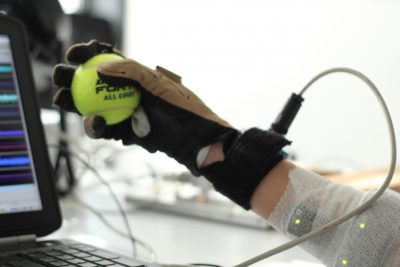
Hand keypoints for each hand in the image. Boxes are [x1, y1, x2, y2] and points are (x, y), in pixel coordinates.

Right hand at [52, 40, 238, 174]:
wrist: (197, 139)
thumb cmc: (184, 108)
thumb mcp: (159, 83)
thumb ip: (131, 71)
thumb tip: (100, 67)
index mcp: (136, 76)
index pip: (107, 61)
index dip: (88, 56)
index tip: (75, 55)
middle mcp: (128, 93)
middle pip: (93, 84)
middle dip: (72, 79)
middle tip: (60, 77)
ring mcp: (125, 113)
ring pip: (93, 107)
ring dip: (75, 104)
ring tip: (63, 100)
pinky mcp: (126, 133)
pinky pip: (105, 129)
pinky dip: (96, 126)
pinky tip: (95, 123)